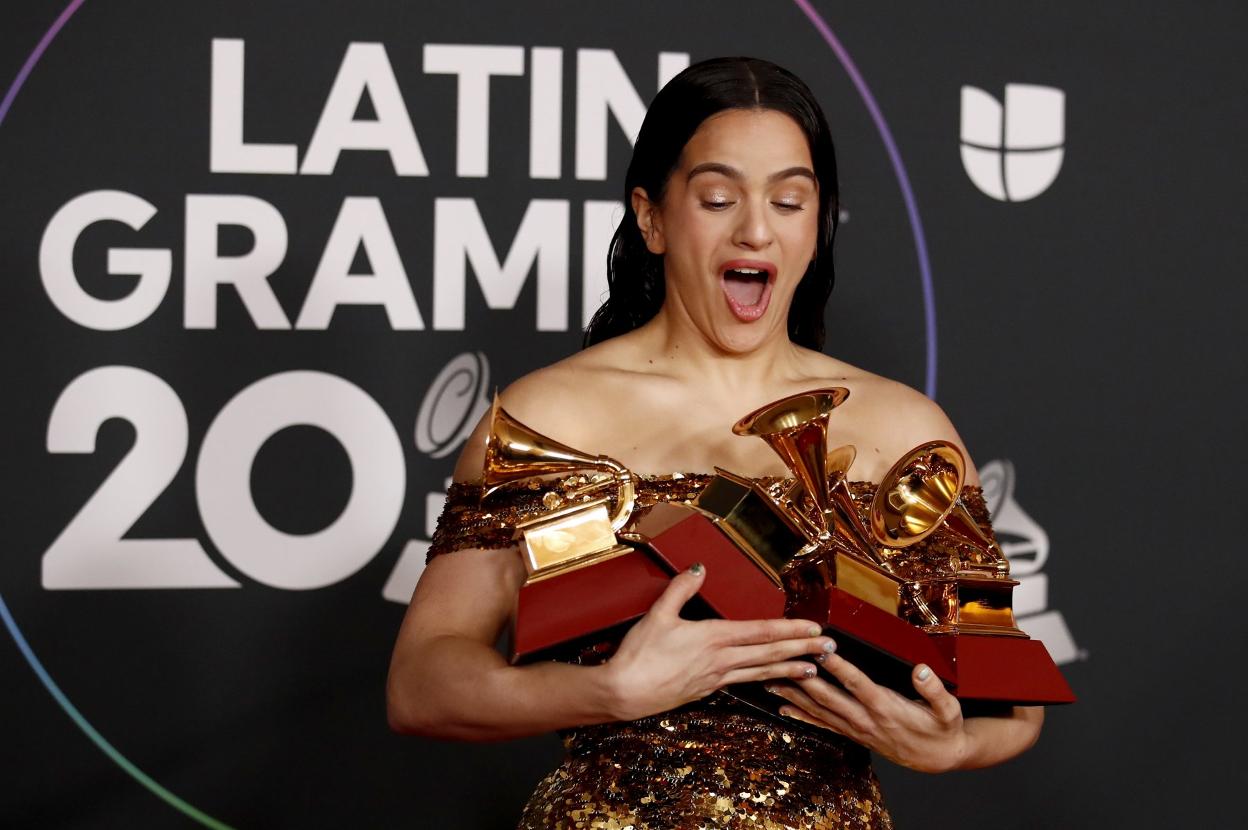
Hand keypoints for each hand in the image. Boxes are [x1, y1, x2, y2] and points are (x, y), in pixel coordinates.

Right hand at [602, 564, 834, 721]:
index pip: (761, 632)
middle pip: (769, 654)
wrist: (623, 694)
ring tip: (813, 670)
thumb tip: (699, 567)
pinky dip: (763, 681)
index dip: (790, 630)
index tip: (814, 629)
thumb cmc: (639, 655)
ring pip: (760, 673)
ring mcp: (715, 679)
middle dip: (802, 650)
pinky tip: (772, 682)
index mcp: (713, 638)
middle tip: (831, 650)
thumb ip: (681, 589)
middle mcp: (720, 660)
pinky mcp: (706, 691)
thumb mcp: (658, 615)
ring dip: (789, 670)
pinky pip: (743, 684)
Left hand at [765, 652, 969, 772]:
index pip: (857, 683)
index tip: (821, 649)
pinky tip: (784, 708)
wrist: (938, 758)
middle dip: (803, 678)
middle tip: (782, 661)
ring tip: (770, 681)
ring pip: (820, 711)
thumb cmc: (942, 729)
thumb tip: (921, 670)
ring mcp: (857, 729)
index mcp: (887, 708)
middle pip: (829, 697)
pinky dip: (802, 717)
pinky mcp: (853, 735)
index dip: (838, 666)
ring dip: (794, 696)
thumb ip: (934, 689)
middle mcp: (866, 719)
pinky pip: (823, 726)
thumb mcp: (948, 710)